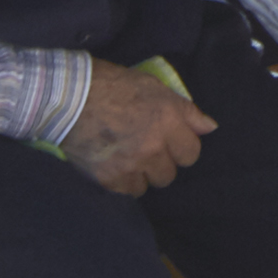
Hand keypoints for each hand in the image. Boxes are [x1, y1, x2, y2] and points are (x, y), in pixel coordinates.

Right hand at [60, 59, 212, 195]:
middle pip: (170, 173)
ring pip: (150, 185)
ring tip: (127, 157)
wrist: (67, 98)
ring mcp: (131, 164)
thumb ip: (185, 111)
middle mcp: (153, 145)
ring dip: (142, 174)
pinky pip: (127, 191)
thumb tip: (210, 127)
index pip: (191, 153)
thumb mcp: (154, 87)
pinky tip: (114, 165)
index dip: (181, 148)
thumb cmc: (111, 85)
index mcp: (167, 120)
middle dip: (161, 163)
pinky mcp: (109, 179)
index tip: (169, 143)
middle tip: (144, 149)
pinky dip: (123, 182)